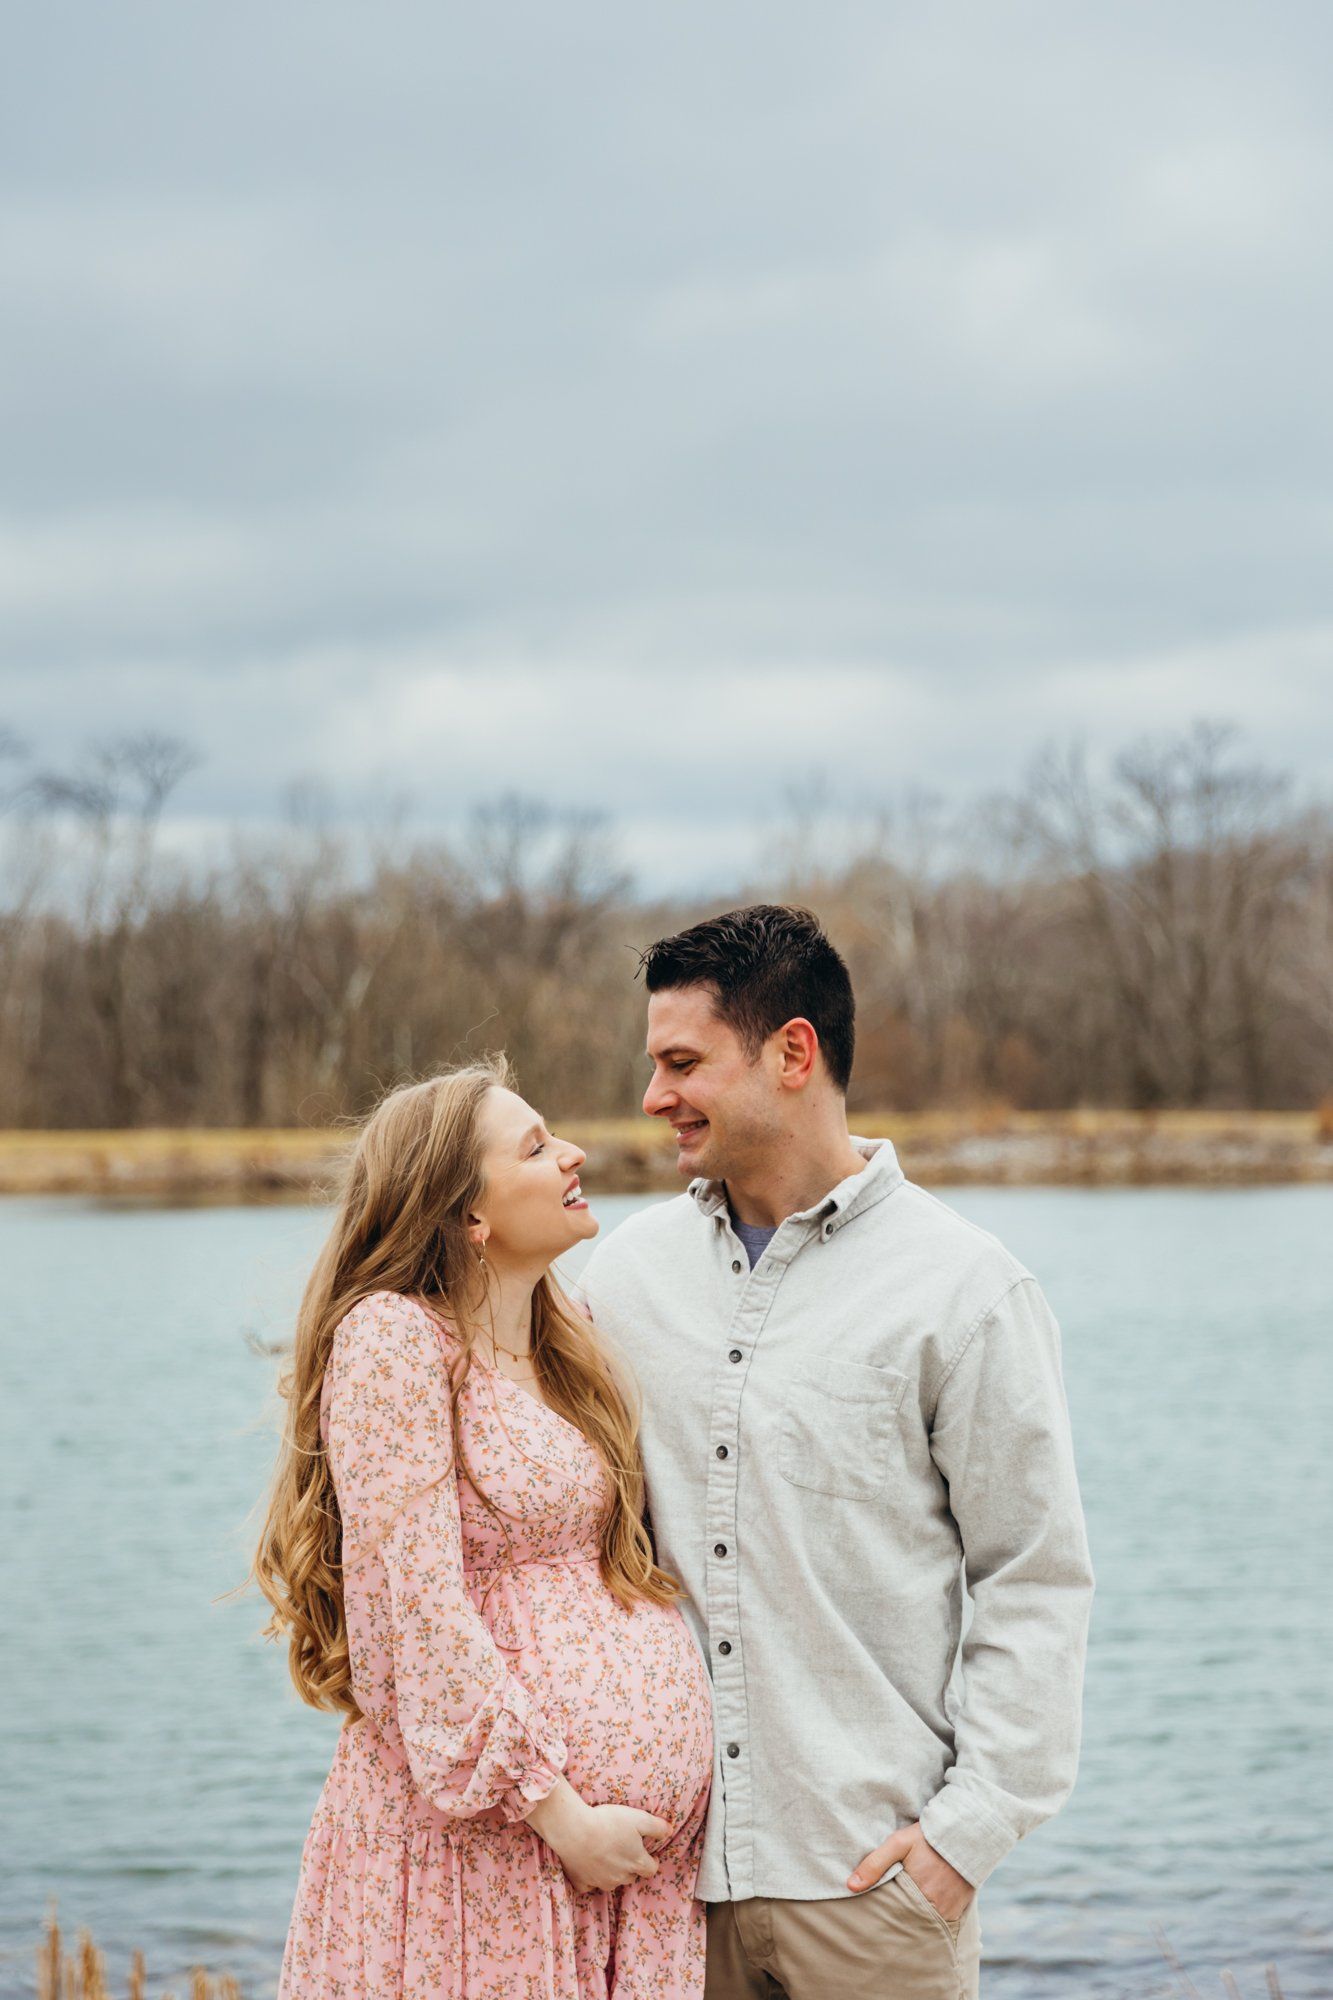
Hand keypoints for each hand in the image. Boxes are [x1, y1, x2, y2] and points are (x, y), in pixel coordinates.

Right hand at [524, 1778, 669, 1893]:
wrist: (575, 1831)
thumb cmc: (608, 1822)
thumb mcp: (638, 1818)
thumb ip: (657, 1827)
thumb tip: (669, 1830)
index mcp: (636, 1862)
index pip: (651, 1869)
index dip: (652, 1862)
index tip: (649, 1855)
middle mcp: (620, 1877)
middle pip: (631, 1876)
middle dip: (631, 1866)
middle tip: (625, 1850)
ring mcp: (600, 1882)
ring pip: (611, 1881)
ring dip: (612, 1871)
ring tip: (606, 1854)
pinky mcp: (581, 1882)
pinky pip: (589, 1885)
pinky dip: (590, 1878)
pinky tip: (586, 1865)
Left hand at [847, 1820, 973, 1924]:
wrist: (966, 1833)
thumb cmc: (929, 1837)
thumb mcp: (899, 1843)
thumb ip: (875, 1863)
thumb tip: (851, 1886)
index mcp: (916, 1892)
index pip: (892, 1913)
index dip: (884, 1912)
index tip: (874, 1911)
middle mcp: (933, 1907)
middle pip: (908, 1921)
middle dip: (898, 1918)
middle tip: (889, 1911)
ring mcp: (947, 1912)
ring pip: (924, 1923)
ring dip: (915, 1918)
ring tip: (906, 1907)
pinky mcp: (958, 1912)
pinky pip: (940, 1922)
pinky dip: (931, 1917)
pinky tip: (923, 1906)